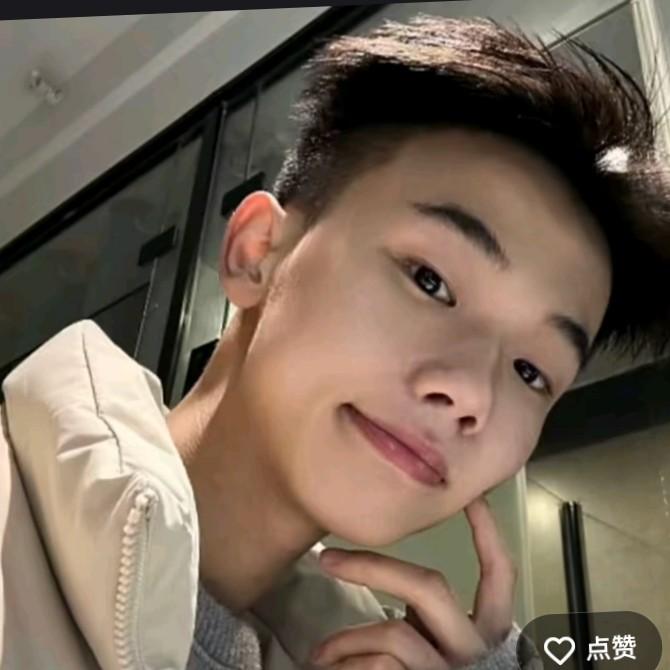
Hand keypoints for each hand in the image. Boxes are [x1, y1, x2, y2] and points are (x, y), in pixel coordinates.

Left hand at [310, 497, 516, 669]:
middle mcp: (477, 651)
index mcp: (491, 634)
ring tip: (321, 656)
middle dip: (372, 566)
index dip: (488, 532)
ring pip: (395, 634)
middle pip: (429, 587)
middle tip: (325, 558)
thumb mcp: (439, 649)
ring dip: (347, 640)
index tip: (470, 494)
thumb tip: (390, 595)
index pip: (499, 574)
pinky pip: (378, 666)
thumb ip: (427, 621)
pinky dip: (349, 664)